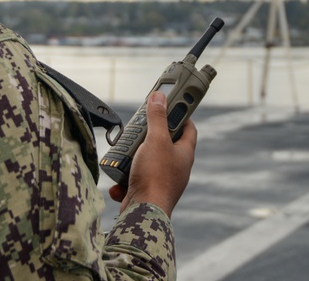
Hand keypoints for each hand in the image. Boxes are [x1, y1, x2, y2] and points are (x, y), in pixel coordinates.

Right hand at [108, 91, 196, 217]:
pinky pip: (135, 180)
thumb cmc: (155, 176)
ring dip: (134, 157)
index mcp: (184, 154)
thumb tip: (160, 96)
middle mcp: (176, 167)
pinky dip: (125, 178)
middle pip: (164, 143)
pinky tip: (119, 180)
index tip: (169, 104)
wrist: (144, 212)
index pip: (189, 128)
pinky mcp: (148, 191)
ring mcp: (162, 180)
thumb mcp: (156, 140)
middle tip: (139, 127)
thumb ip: (157, 118)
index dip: (181, 114)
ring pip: (147, 161)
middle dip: (149, 135)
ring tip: (124, 152)